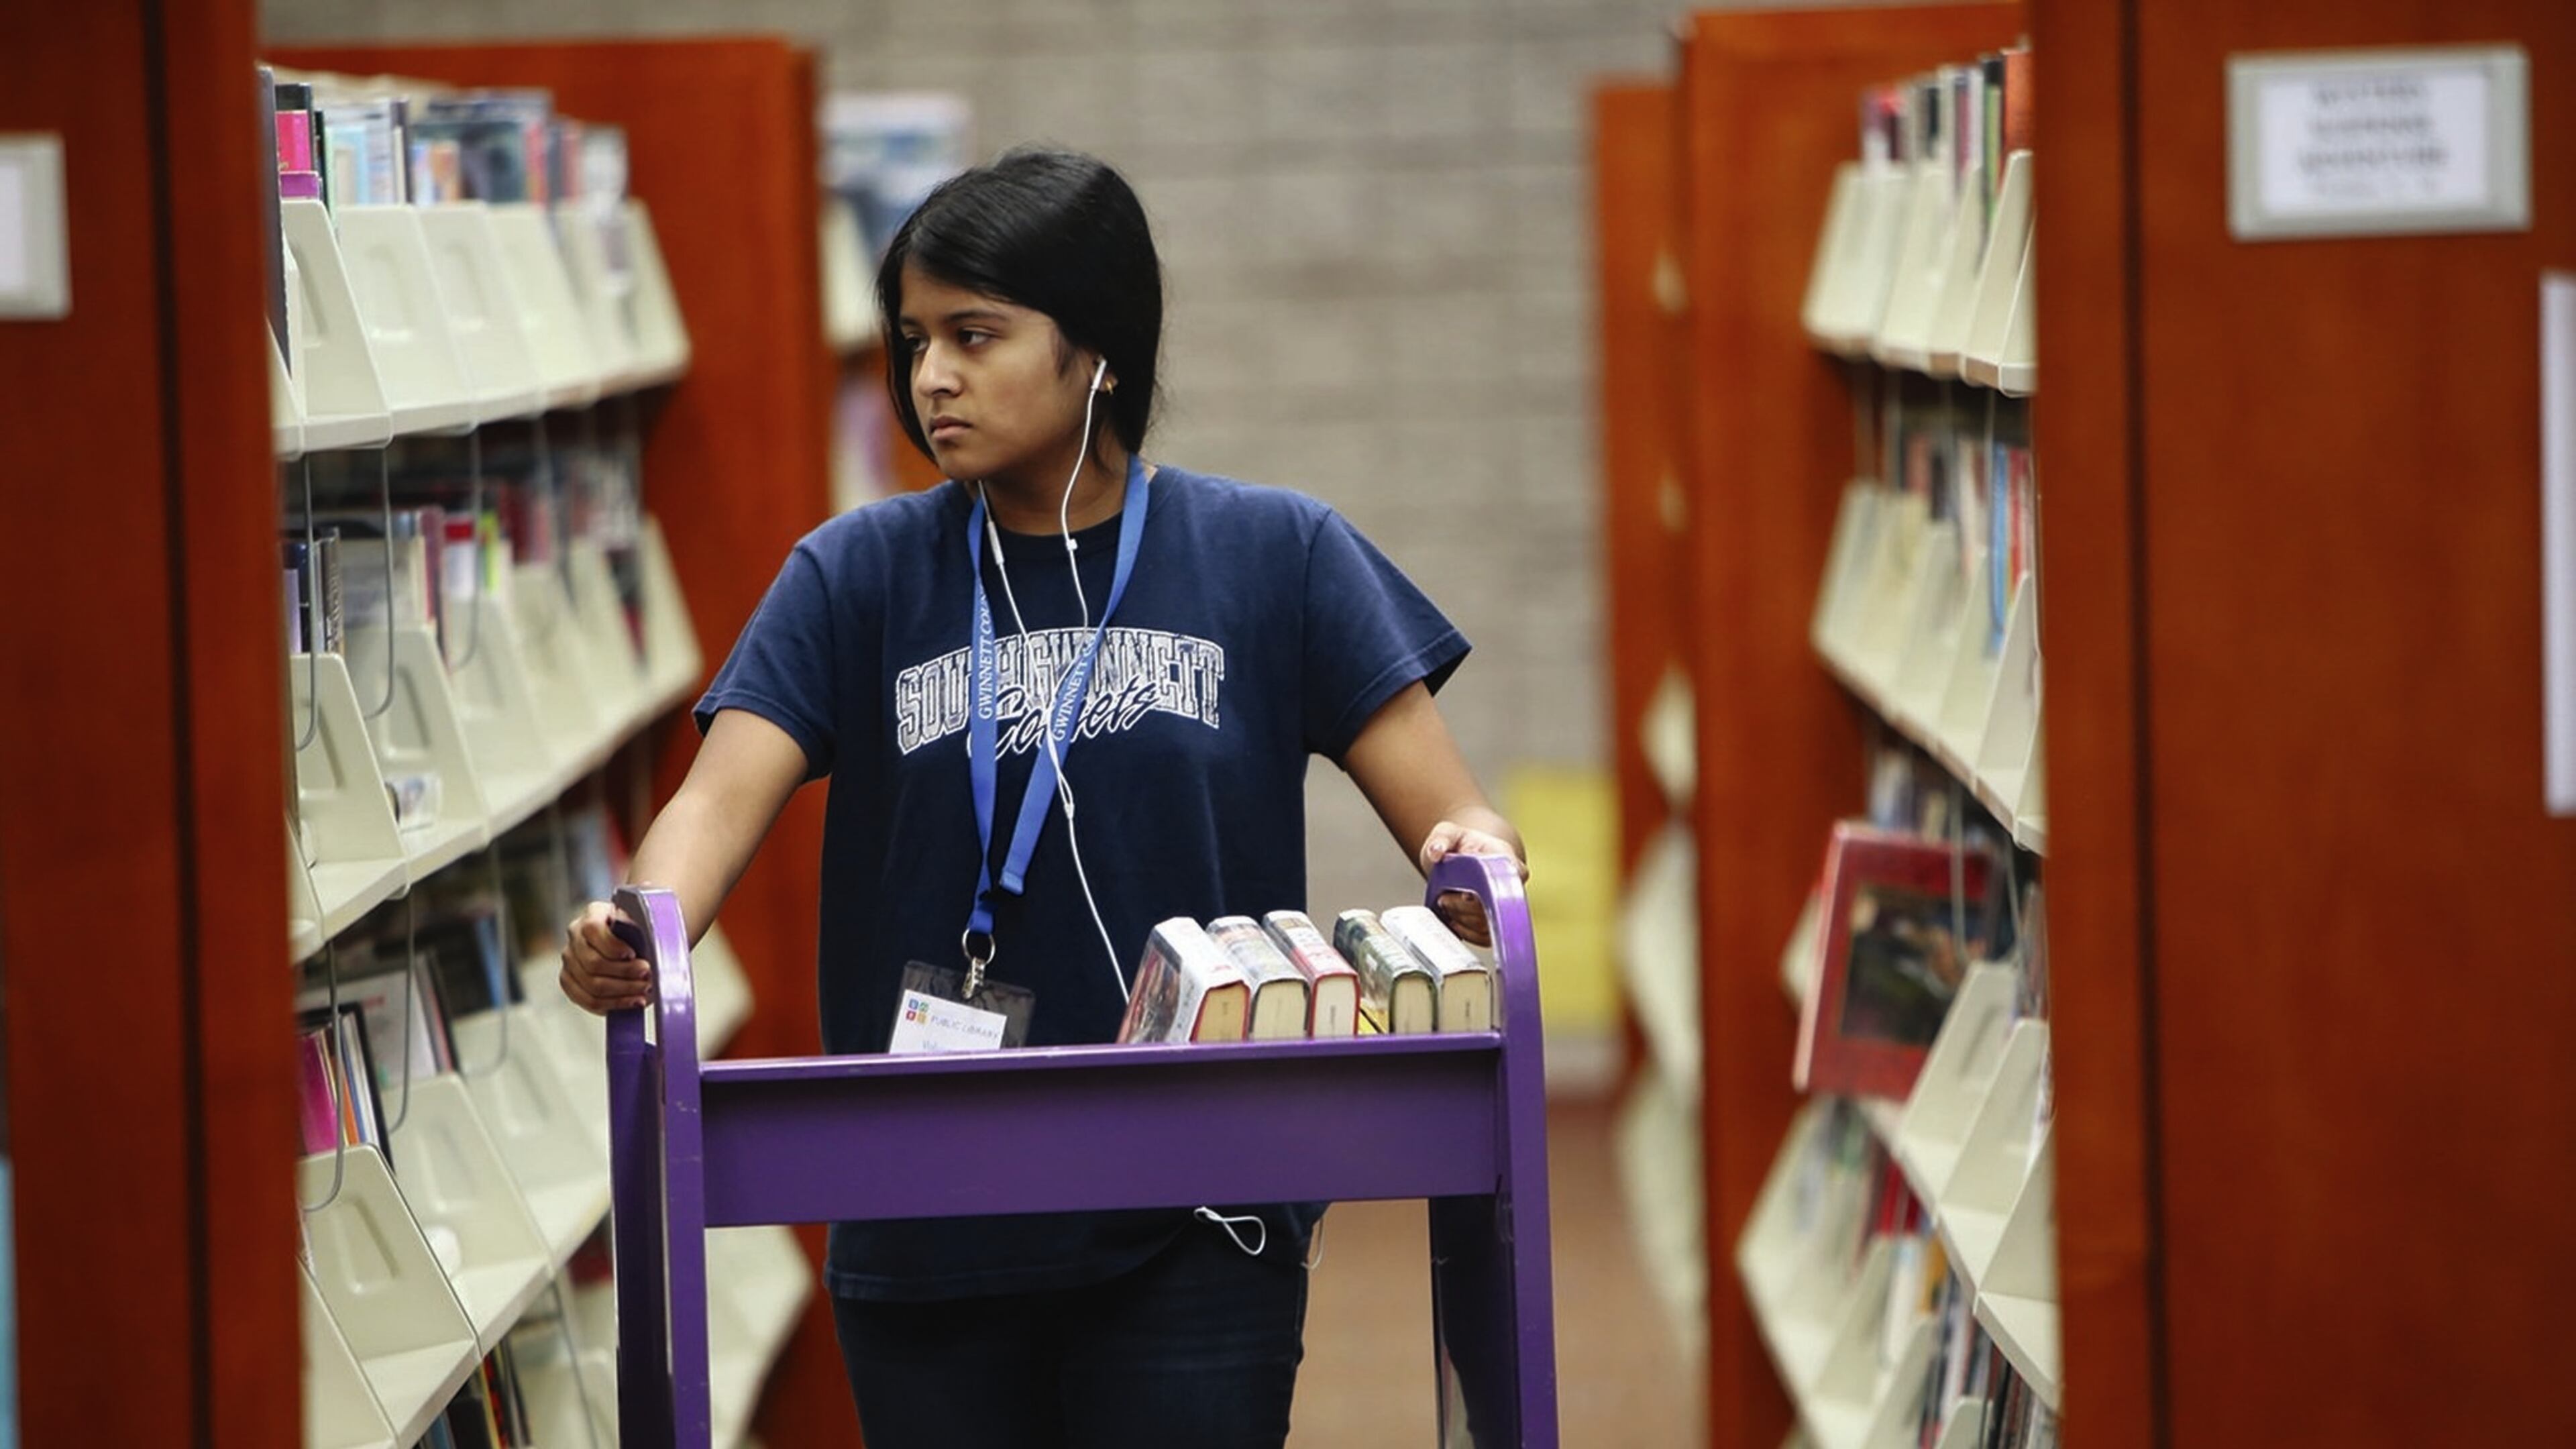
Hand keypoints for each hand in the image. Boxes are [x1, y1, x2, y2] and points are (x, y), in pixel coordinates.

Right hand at [559, 900, 650, 1014]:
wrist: (634, 941)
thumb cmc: (640, 931)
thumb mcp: (642, 921)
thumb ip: (641, 927)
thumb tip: (644, 942)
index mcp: (593, 913)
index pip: (592, 929)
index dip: (613, 946)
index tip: (634, 954)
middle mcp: (575, 935)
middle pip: (593, 963)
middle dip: (624, 973)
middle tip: (647, 976)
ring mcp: (570, 959)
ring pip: (591, 985)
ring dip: (622, 991)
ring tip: (644, 990)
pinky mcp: (570, 981)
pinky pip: (588, 1000)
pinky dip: (614, 1004)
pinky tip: (632, 1001)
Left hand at [1418, 821, 1527, 948]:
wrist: (1462, 858)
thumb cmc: (1459, 845)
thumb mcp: (1447, 832)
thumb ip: (1441, 838)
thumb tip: (1436, 851)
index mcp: (1505, 858)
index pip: (1515, 876)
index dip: (1491, 890)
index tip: (1468, 894)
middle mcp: (1510, 884)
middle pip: (1496, 906)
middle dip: (1464, 906)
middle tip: (1445, 898)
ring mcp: (1504, 905)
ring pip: (1488, 924)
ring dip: (1461, 919)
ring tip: (1446, 904)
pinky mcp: (1495, 922)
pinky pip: (1484, 937)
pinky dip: (1464, 931)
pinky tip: (1452, 919)